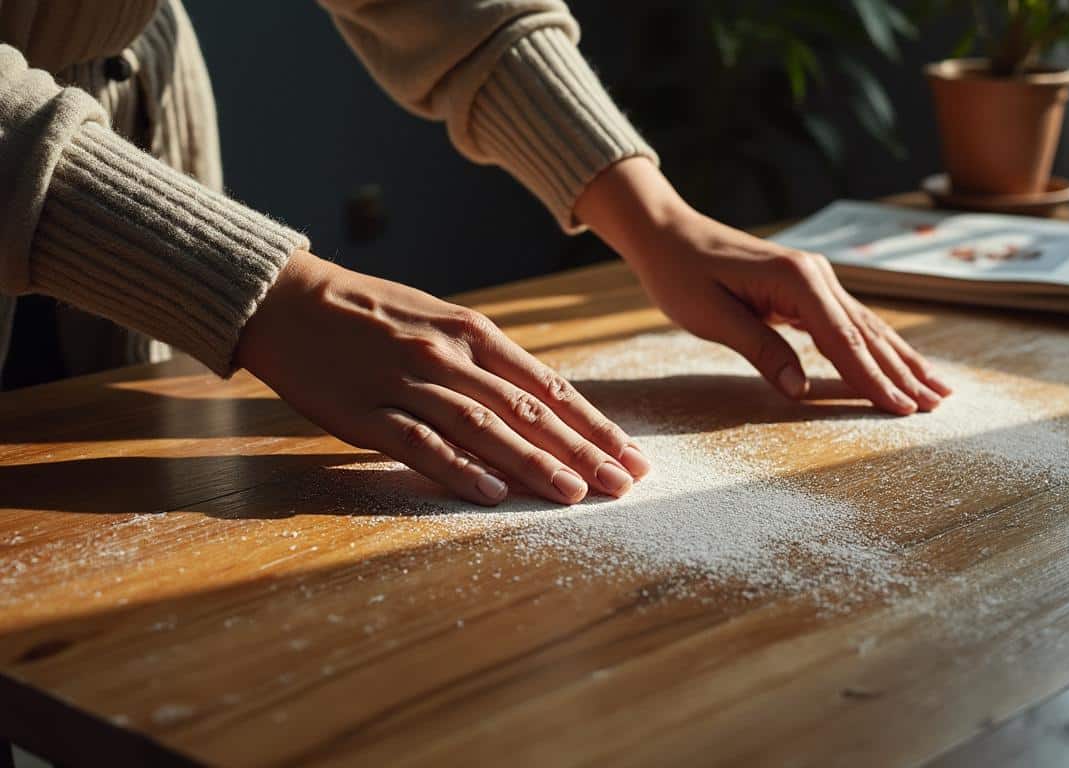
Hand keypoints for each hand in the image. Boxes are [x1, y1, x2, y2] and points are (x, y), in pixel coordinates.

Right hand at [236, 251, 648, 505]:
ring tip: (575, 494)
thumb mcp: (438, 320)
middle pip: (528, 411)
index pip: (548, 387)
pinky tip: (493, 494)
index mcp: (472, 333)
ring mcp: (407, 384)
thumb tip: (541, 406)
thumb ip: (486, 361)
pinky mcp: (364, 413)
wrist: (286, 299)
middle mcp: (448, 357)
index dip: (593, 425)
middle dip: (582, 450)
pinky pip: (419, 443)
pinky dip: (458, 469)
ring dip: (533, 464)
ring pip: (484, 428)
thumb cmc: (372, 314)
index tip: (630, 456)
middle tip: (623, 484)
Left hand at [575, 159, 951, 413]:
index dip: (873, 377)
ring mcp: (814, 278)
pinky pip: (849, 322)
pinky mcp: (805, 286)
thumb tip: (801, 391)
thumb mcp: (713, 316)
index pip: (843, 339)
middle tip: (937, 405)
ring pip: (866, 327)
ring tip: (936, 387)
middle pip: (867, 333)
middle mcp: (815, 275)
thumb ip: (762, 351)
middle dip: (903, 372)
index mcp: (797, 280)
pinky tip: (898, 362)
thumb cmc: (681, 274)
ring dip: (901, 359)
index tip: (901, 408)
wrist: (666, 232)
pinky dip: (876, 345)